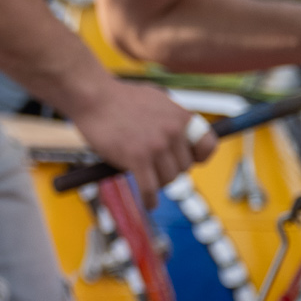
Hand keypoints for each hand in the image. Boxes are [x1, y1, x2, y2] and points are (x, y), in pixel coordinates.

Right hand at [67, 77, 211, 191]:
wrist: (93, 96)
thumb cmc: (120, 97)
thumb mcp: (157, 100)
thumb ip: (172, 119)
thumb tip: (180, 140)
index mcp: (181, 117)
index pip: (208, 145)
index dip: (199, 156)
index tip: (191, 161)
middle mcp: (173, 132)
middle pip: (184, 166)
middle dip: (170, 169)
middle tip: (155, 168)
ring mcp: (156, 146)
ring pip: (169, 179)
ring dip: (158, 183)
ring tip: (146, 180)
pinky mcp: (137, 158)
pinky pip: (149, 188)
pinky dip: (149, 199)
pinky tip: (148, 204)